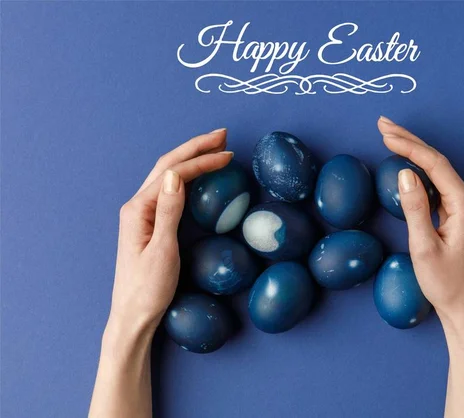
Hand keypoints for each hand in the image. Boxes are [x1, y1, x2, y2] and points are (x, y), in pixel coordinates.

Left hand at [108, 129, 232, 334]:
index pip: (173, 173)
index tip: (228, 153)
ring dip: (190, 158)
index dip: (201, 160)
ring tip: (214, 147)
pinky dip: (186, 176)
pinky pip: (168, 190)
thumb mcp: (163, 250)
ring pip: (167, 175)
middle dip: (195, 147)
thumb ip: (168, 211)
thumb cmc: (148, 289)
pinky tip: (198, 175)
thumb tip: (175, 174)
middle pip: (167, 165)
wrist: (133, 316)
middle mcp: (137, 205)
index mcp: (138, 209)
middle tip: (223, 135)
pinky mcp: (149, 223)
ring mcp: (141, 214)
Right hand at [377, 117, 463, 340]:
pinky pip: (437, 186)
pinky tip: (404, 165)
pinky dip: (418, 172)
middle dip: (410, 141)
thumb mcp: (424, 247)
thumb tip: (404, 173)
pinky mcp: (458, 215)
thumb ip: (415, 208)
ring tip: (389, 137)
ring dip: (413, 153)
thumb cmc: (445, 283)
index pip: (435, 165)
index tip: (384, 134)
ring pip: (437, 171)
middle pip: (437, 162)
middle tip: (383, 125)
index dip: (409, 146)